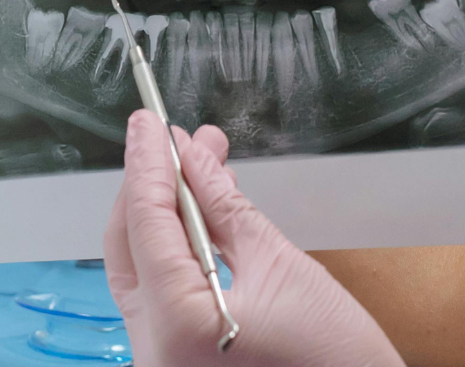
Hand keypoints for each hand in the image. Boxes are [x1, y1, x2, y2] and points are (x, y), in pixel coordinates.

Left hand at [105, 110, 404, 366]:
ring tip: (199, 164)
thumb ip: (226, 208)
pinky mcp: (175, 361)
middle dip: (151, 185)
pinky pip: (162, 293)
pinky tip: (201, 212)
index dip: (147, 163)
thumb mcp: (282, 268)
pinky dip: (176, 250)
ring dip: (167, 213)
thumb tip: (192, 157)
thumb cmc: (335, 360)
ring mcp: (160, 360)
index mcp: (176, 324)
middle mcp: (152, 350)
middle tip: (174, 139)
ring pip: (141, 268)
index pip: (146, 223)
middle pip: (129, 245)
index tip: (149, 122)